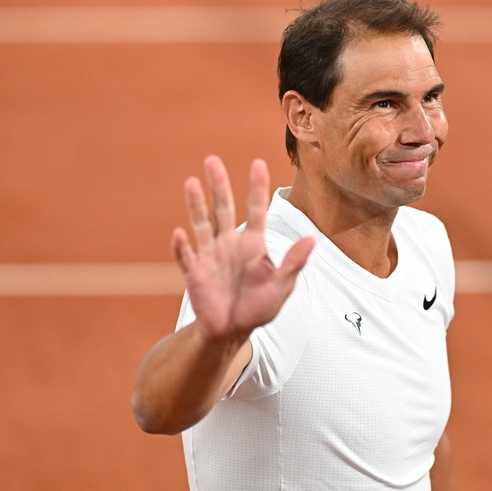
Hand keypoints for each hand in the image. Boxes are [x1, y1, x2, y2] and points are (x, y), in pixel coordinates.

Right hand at [171, 156, 313, 341]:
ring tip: (192, 182)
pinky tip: (180, 234)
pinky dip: (182, 246)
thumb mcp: (281, 286)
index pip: (256, 209)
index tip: (258, 163)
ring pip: (202, 223)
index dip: (257, 187)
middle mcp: (229, 243)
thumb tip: (311, 240)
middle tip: (212, 160)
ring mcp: (210, 255)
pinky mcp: (195, 273)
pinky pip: (187, 256)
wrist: (232, 330)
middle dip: (218, 185)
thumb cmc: (258, 306)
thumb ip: (294, 263)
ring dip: (197, 204)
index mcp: (252, 243)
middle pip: (223, 207)